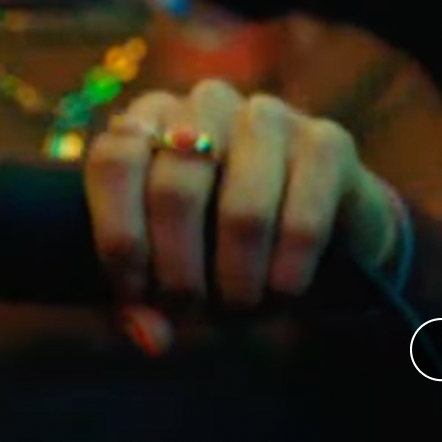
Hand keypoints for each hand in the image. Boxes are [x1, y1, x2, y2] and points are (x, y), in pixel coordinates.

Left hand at [84, 79, 401, 332]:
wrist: (318, 227)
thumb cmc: (218, 243)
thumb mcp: (168, 266)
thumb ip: (143, 299)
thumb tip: (149, 338)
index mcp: (150, 119)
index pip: (114, 160)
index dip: (120, 236)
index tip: (134, 294)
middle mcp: (204, 103)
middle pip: (174, 190)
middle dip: (180, 273)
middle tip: (192, 313)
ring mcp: (267, 115)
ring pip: (241, 211)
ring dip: (238, 279)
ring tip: (240, 306)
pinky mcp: (326, 140)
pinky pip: (304, 219)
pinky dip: (288, 271)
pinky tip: (283, 292)